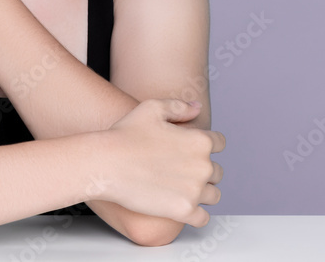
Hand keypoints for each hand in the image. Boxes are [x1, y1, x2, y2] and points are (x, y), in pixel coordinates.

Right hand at [98, 99, 224, 227]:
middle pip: (217, 172)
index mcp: (199, 141)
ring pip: (212, 195)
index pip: (219, 144)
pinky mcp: (184, 211)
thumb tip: (197, 108)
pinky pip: (203, 218)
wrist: (105, 164)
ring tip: (180, 189)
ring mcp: (195, 190)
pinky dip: (195, 215)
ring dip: (201, 193)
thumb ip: (178, 107)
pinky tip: (181, 207)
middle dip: (202, 171)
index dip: (205, 146)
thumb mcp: (151, 109)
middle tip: (180, 171)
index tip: (190, 151)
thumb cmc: (124, 135)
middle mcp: (203, 166)